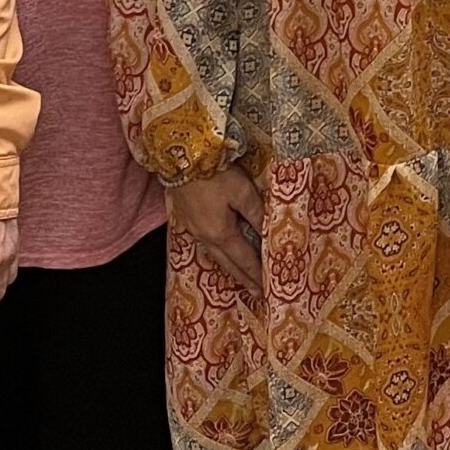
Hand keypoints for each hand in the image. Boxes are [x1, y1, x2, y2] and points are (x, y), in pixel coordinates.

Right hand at [168, 168, 264, 300]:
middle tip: (256, 293)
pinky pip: (206, 244)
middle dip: (244, 278)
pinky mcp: (187, 218)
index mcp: (220, 233)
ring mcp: (193, 228)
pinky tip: (221, 250)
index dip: (256, 274)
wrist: (181, 156)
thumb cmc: (214, 173)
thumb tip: (269, 233)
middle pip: (228, 263)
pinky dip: (219, 253)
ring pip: (216, 255)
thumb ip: (257, 213)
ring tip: (241, 276)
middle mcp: (205, 236)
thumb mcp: (242, 191)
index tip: (267, 289)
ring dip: (230, 267)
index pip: (244, 259)